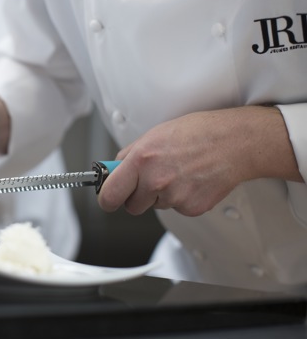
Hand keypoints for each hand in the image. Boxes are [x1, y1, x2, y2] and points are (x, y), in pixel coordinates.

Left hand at [97, 106, 301, 216]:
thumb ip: (131, 154)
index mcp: (141, 160)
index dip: (107, 199)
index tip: (107, 198)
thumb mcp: (155, 134)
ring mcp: (174, 197)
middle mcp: (155, 181)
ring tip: (179, 172)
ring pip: (156, 206)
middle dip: (137, 196)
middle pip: (132, 206)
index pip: (110, 194)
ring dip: (162, 195)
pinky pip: (176, 208)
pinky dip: (182, 198)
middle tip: (150, 181)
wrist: (234, 142)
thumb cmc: (198, 132)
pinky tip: (192, 179)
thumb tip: (115, 169)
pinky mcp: (191, 208)